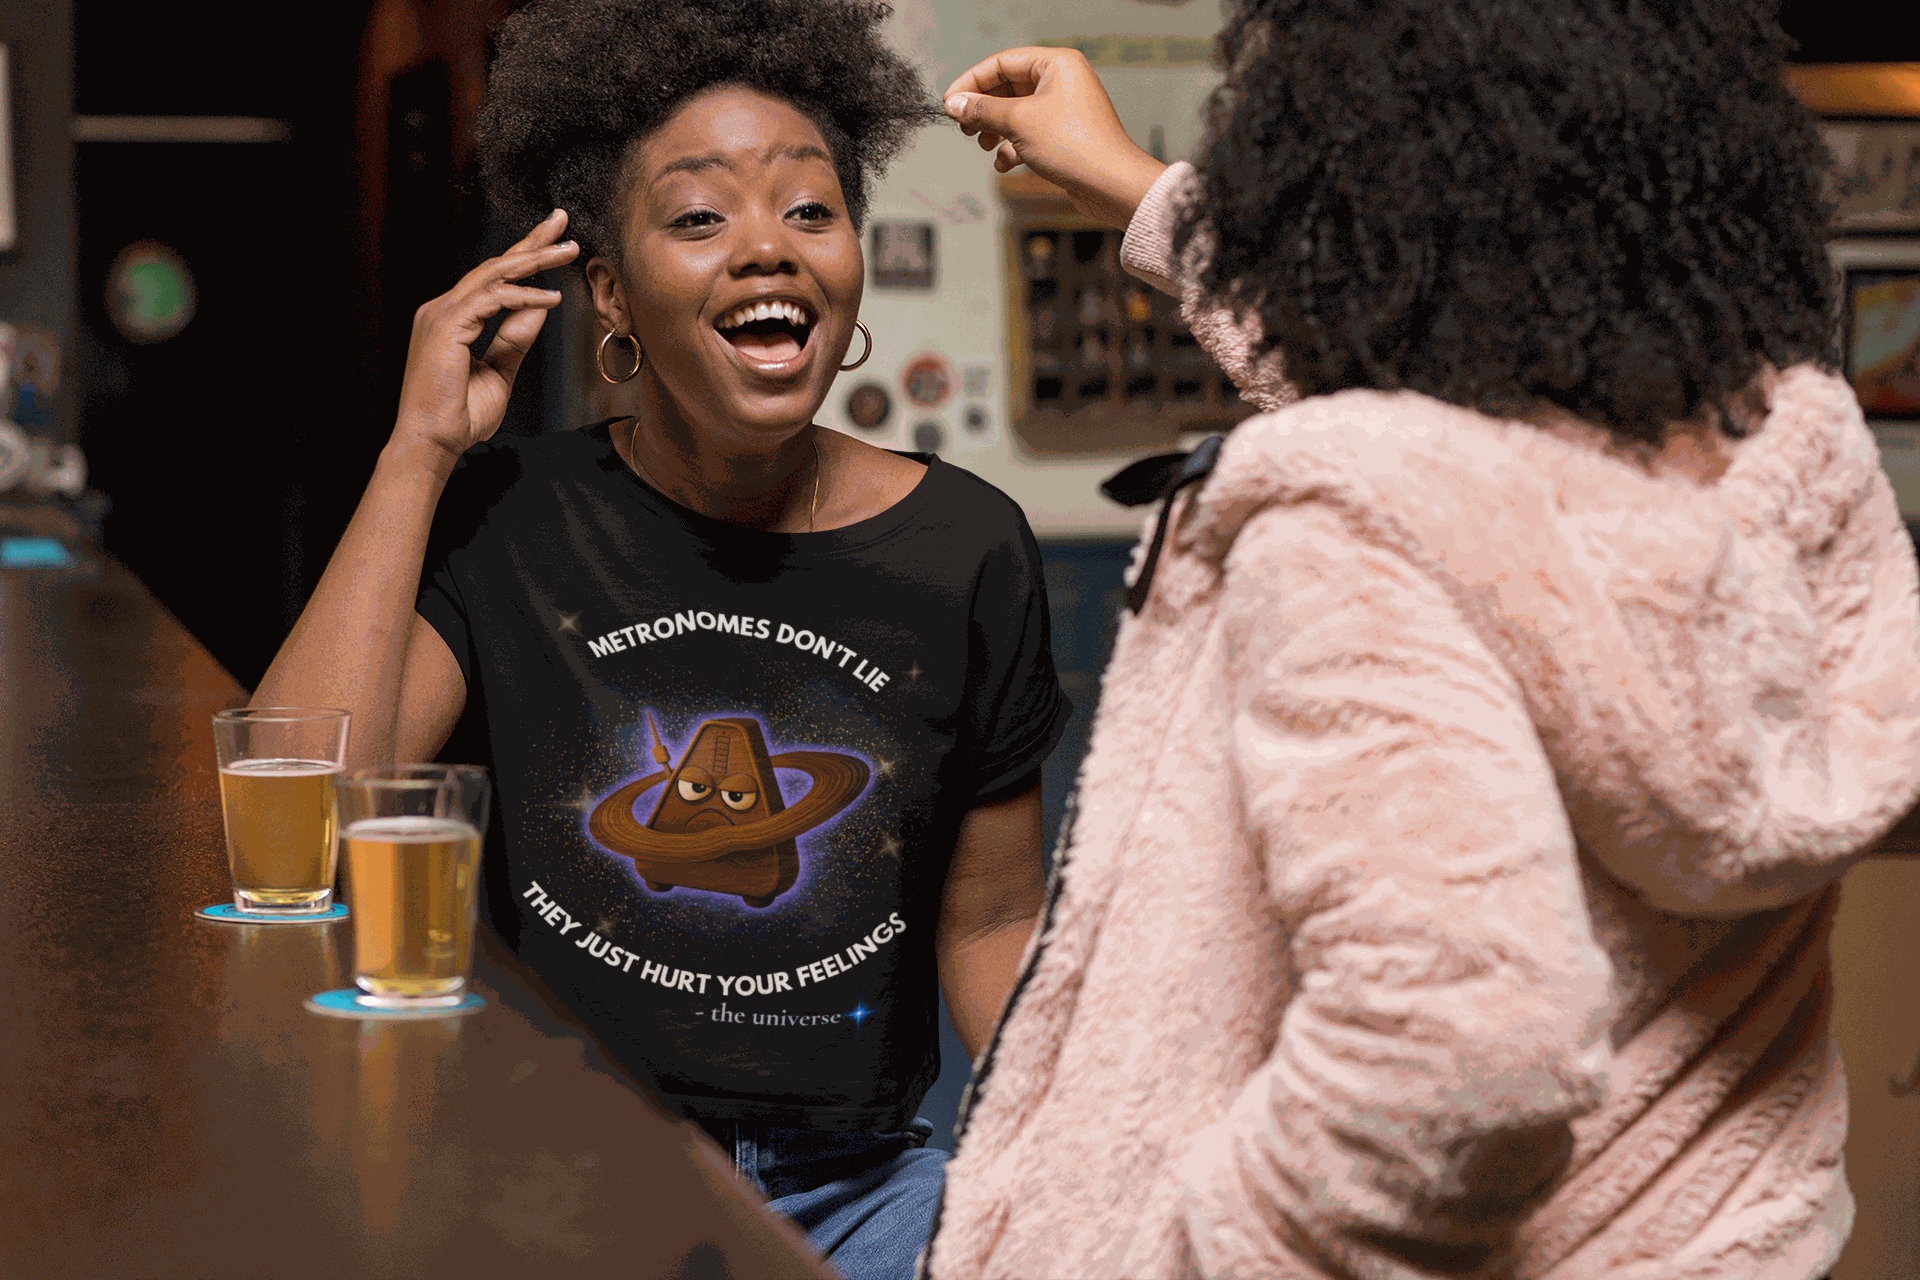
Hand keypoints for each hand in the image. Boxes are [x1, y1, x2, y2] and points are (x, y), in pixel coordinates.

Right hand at [392, 209, 579, 465]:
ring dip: (535, 260)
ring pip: (494, 274)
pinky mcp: (445, 326)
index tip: (554, 240)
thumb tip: (539, 307)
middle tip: (562, 220)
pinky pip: (491, 300)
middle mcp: (443, 308)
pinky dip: (523, 297)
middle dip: (531, 241)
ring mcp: (441, 314)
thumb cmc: (460, 415)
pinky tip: (551, 298)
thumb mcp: (499, 372)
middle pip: (495, 265)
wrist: (434, 442)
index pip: (494, 278)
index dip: (525, 255)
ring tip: (569, 251)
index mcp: (453, 317)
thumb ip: (515, 338)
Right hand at [943, 47, 1168, 229]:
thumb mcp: (1018, 122)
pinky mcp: (1065, 136)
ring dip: (995, 129)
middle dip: (984, 109)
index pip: (1002, 62)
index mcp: (1056, 64)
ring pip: (1017, 113)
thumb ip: (982, 110)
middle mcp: (1062, 81)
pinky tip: (1005, 163)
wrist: (1111, 184)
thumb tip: (954, 104)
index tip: (950, 103)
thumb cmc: (1075, 146)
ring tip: (982, 144)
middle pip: (1008, 87)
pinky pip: (1030, 134)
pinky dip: (1013, 147)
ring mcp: (1064, 109)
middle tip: (963, 126)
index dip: (972, 82)